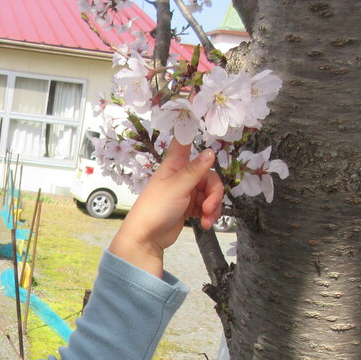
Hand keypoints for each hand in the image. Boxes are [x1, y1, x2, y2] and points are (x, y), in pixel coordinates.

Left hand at [108, 140, 223, 276]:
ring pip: (209, 192)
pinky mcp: (188, 207)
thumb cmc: (155, 209)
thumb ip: (196, 170)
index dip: (191, 133)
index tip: (199, 120)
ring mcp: (185, 192)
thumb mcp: (177, 187)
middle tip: (209, 207)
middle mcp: (181, 176)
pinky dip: (209, 214)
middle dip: (214, 192)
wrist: (146, 239)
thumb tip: (210, 151)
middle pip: (208, 175)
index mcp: (174, 165)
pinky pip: (206, 206)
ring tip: (207, 219)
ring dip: (213, 206)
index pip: (183, 142)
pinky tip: (205, 223)